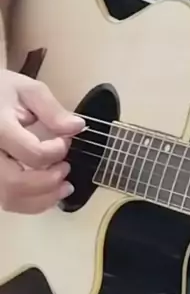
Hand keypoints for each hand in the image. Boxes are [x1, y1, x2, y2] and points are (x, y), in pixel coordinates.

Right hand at [0, 69, 83, 213]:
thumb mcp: (27, 90)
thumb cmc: (1, 93)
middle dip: (49, 181)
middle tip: (66, 168)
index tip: (66, 141)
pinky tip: (47, 193)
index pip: (32, 153)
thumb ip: (52, 110)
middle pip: (16, 184)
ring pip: (9, 199)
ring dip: (42, 198)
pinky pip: (6, 202)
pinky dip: (31, 203)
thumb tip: (77, 127)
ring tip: (64, 187)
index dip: (56, 152)